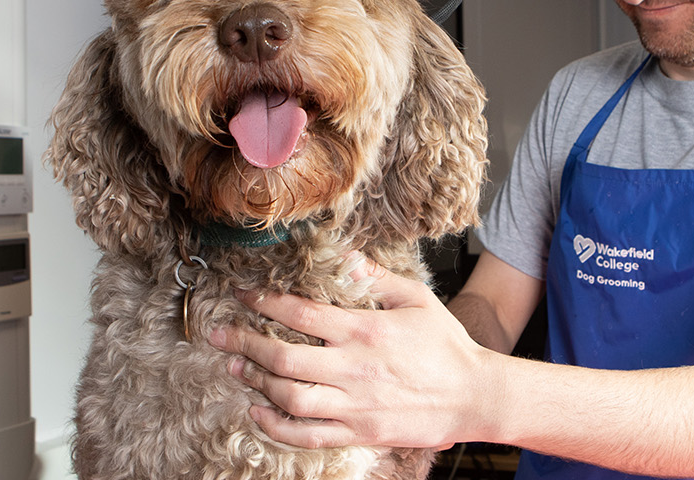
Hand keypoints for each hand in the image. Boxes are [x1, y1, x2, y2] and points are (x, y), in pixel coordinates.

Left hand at [207, 254, 499, 449]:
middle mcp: (354, 369)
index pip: (300, 314)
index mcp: (366, 330)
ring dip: (256, 382)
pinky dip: (276, 425)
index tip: (243, 295)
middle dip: (244, 343)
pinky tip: (260, 411)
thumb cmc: (446, 346)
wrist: (475, 396)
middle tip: (219, 334)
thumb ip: (377, 278)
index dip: (264, 302)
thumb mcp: (416, 299)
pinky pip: (307, 434)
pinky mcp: (359, 433)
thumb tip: (345, 259)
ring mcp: (354, 406)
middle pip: (283, 358)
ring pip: (289, 397)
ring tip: (236, 368)